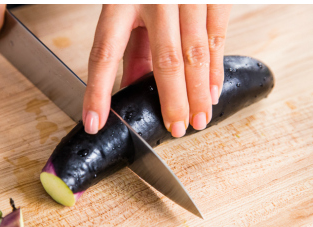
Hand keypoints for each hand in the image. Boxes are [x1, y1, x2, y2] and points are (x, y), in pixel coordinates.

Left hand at [83, 4, 230, 136]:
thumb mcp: (127, 3)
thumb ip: (129, 42)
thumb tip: (128, 85)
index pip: (105, 51)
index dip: (99, 89)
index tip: (96, 120)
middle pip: (164, 58)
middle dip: (172, 99)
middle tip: (176, 128)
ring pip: (195, 52)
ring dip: (199, 91)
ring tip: (200, 118)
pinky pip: (217, 37)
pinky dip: (216, 69)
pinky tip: (214, 91)